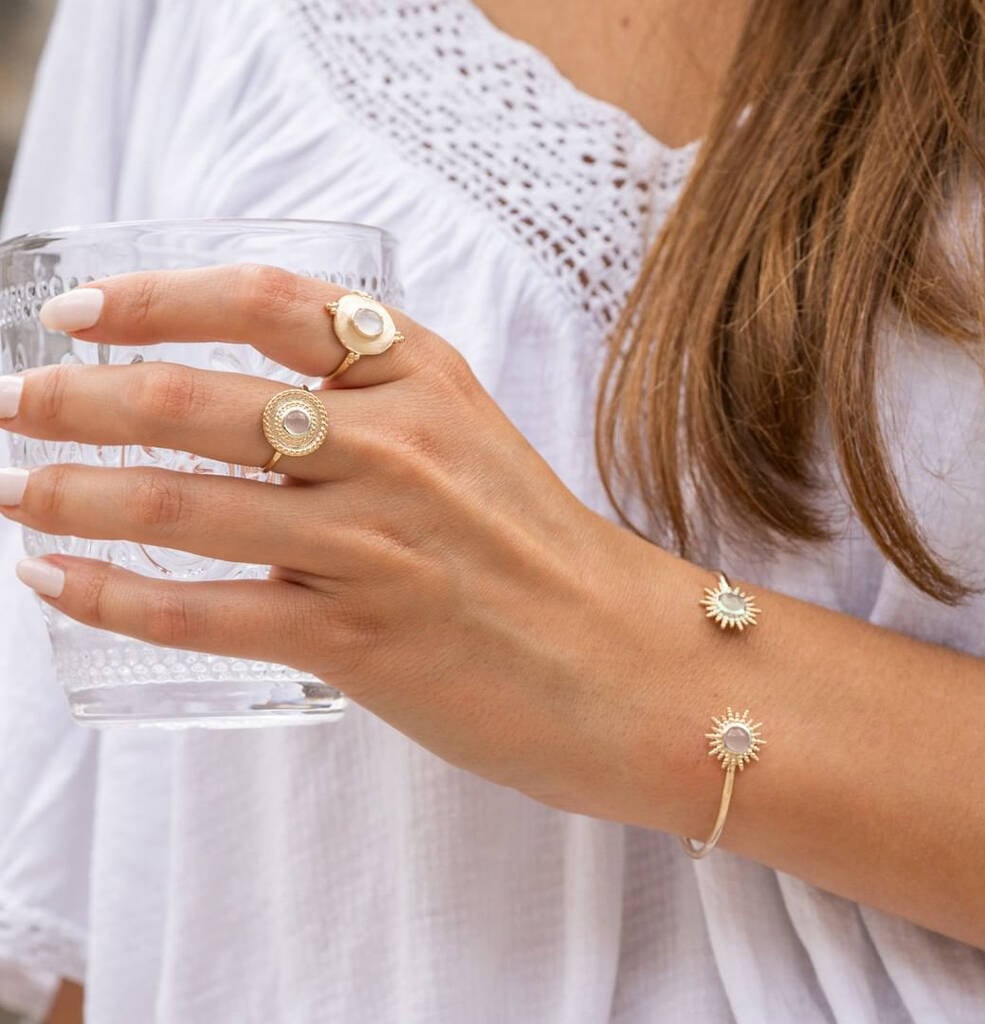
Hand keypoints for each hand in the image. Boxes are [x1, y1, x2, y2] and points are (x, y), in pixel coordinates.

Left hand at [1, 265, 695, 826]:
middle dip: (80, 397)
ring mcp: (373, 542)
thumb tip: (248, 420)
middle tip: (19, 404)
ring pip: (182, 502)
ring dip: (73, 492)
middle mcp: (394, 445)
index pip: (268, 303)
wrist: (624, 663)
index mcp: (425, 379)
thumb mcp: (472, 439)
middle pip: (198, 397)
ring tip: (18, 491)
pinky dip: (114, 596)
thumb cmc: (544, 554)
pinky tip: (60, 581)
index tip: (81, 311)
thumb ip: (373, 412)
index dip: (156, 296)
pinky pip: (205, 613)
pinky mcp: (357, 638)